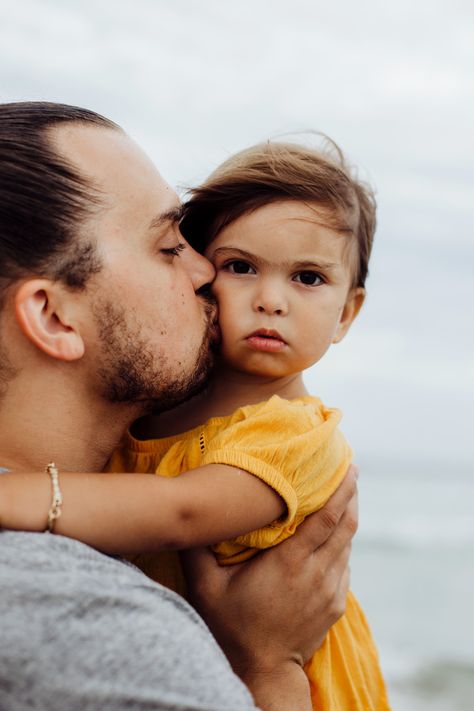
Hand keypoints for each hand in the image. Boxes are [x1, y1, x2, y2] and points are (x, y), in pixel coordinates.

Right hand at [181, 465, 357, 707]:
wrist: (262, 672)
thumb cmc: (232, 627)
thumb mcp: (206, 587)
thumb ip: (196, 549)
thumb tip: (188, 515)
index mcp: (291, 563)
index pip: (327, 518)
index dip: (341, 490)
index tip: (349, 468)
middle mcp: (317, 574)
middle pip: (345, 525)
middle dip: (350, 495)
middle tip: (349, 471)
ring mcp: (331, 590)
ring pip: (347, 544)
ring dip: (348, 517)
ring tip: (344, 495)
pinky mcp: (336, 604)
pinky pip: (345, 564)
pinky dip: (342, 544)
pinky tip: (333, 534)